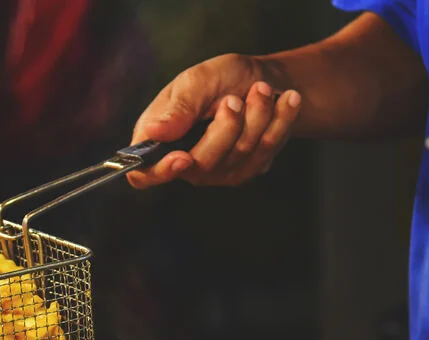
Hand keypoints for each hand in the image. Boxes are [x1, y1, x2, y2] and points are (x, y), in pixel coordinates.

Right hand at [127, 54, 302, 188]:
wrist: (268, 81)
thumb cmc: (224, 77)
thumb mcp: (199, 79)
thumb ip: (178, 107)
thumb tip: (151, 133)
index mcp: (157, 138)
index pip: (143, 174)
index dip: (159, 172)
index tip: (183, 158)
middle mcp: (183, 160)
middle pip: (200, 164)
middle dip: (227, 127)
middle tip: (234, 98)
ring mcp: (215, 171)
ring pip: (237, 157)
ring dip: (257, 116)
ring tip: (262, 89)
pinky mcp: (245, 171)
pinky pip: (264, 154)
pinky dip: (279, 122)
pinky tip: (285, 101)